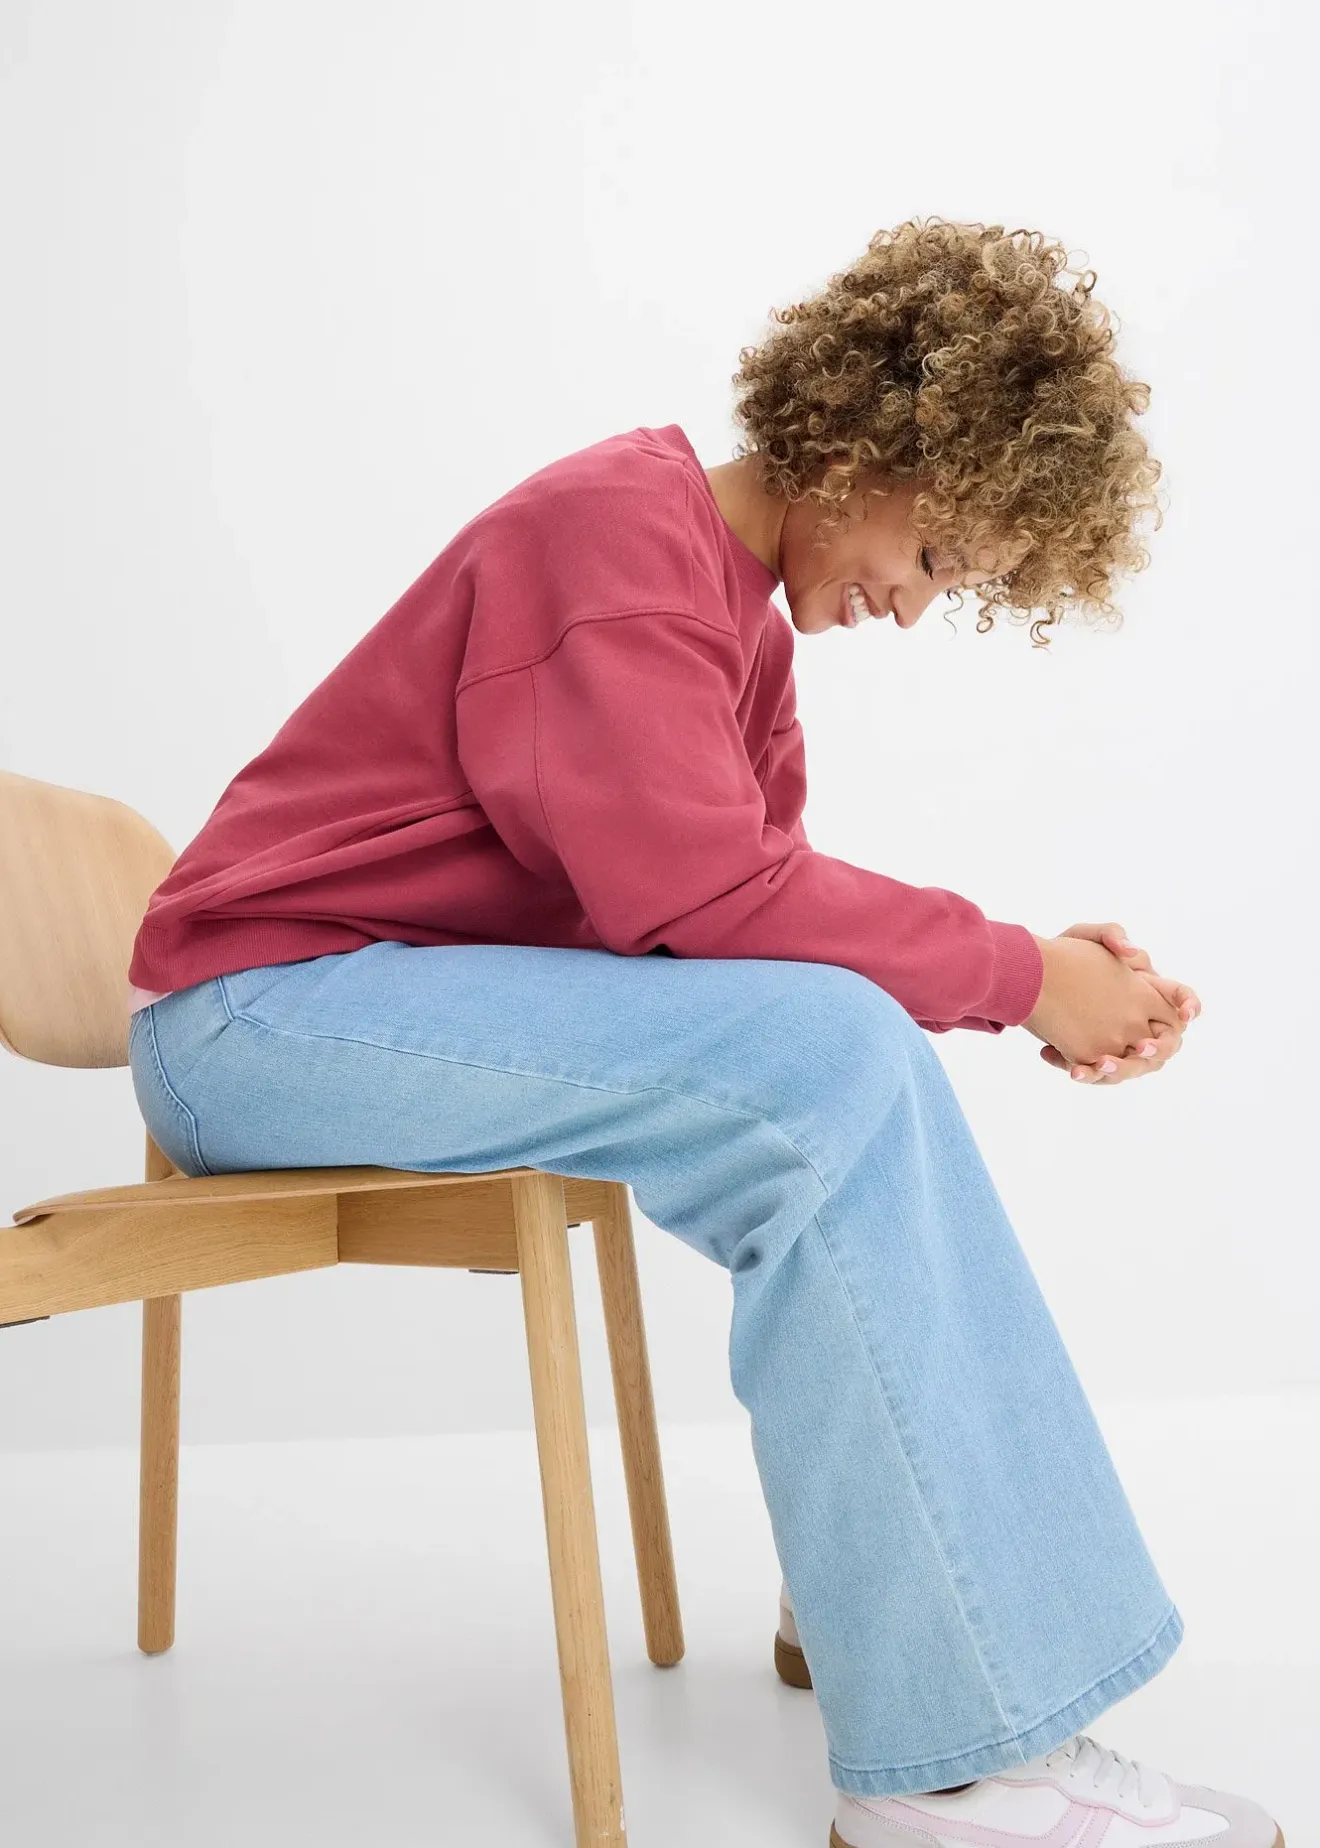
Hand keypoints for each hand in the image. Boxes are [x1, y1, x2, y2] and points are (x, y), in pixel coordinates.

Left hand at [1038, 921, 1200, 1084]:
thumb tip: (1131, 950)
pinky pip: (1099, 1071)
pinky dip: (1087, 1072)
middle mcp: (1138, 1019)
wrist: (1030, 978)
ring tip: (1097, 1063)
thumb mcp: (1084, 936)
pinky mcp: (1091, 1053)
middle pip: (1166, 1042)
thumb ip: (1110, 934)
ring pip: (1133, 1065)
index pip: (1180, 997)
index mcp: (1145, 988)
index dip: (1189, 1005)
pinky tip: (1056, 1057)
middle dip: (1159, 1048)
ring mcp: (1117, 1040)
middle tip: (1140, 1047)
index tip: (1186, 1013)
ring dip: (1120, 1068)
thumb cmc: (1063, 954)